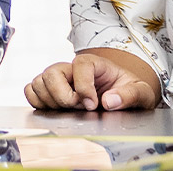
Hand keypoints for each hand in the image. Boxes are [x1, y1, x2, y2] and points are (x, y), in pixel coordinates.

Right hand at [23, 51, 157, 110]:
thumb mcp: (141, 92)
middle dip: (63, 96)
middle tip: (79, 108)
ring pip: (39, 82)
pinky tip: (56, 109)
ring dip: (51, 101)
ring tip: (71, 109)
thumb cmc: (130, 91)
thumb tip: (109, 101)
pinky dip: (37, 101)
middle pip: (51, 73)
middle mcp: (71, 68)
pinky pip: (31, 91)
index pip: (79, 65)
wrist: (123, 97)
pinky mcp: (49, 91)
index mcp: (94, 64)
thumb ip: (129, 95)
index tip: (93, 104)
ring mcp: (58, 79)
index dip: (84, 87)